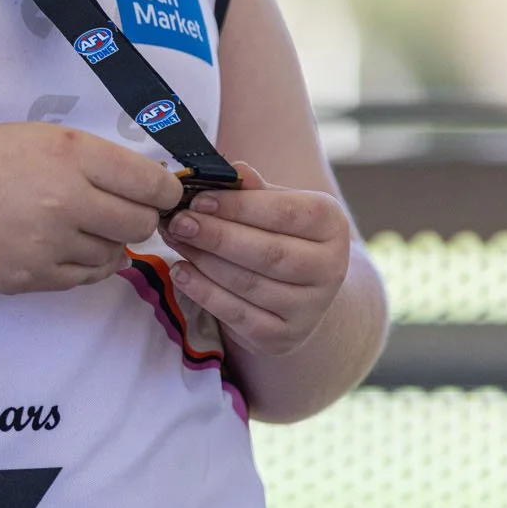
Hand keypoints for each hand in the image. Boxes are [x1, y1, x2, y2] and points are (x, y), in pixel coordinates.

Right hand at [0, 124, 183, 294]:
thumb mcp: (41, 138)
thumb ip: (95, 161)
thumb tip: (149, 190)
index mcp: (70, 154)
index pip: (151, 184)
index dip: (166, 193)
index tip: (163, 194)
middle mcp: (64, 199)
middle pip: (140, 224)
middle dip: (139, 219)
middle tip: (119, 210)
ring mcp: (48, 244)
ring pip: (113, 255)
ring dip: (107, 242)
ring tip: (75, 224)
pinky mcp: (31, 278)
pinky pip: (83, 278)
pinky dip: (82, 264)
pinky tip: (60, 244)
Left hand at [160, 162, 351, 355]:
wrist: (299, 293)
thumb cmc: (279, 235)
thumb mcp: (275, 205)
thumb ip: (254, 189)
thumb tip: (233, 170)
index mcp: (332, 225)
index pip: (286, 213)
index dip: (240, 207)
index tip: (199, 199)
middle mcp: (330, 269)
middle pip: (269, 253)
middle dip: (217, 236)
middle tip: (179, 221)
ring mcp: (309, 308)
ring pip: (249, 284)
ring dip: (204, 260)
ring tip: (174, 240)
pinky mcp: (282, 337)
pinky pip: (237, 315)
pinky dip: (204, 293)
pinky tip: (181, 272)